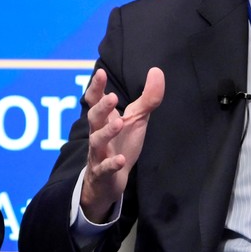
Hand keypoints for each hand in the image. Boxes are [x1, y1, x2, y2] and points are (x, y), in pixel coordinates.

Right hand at [81, 67, 164, 221]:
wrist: (110, 180)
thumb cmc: (122, 144)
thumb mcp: (136, 120)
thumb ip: (147, 98)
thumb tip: (156, 71)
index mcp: (104, 119)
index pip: (95, 100)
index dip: (96, 87)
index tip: (101, 73)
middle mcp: (98, 133)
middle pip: (94, 118)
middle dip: (101, 108)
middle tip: (112, 98)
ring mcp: (99, 154)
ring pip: (97, 141)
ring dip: (107, 132)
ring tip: (119, 123)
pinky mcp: (103, 173)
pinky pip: (104, 169)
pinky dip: (111, 164)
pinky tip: (120, 160)